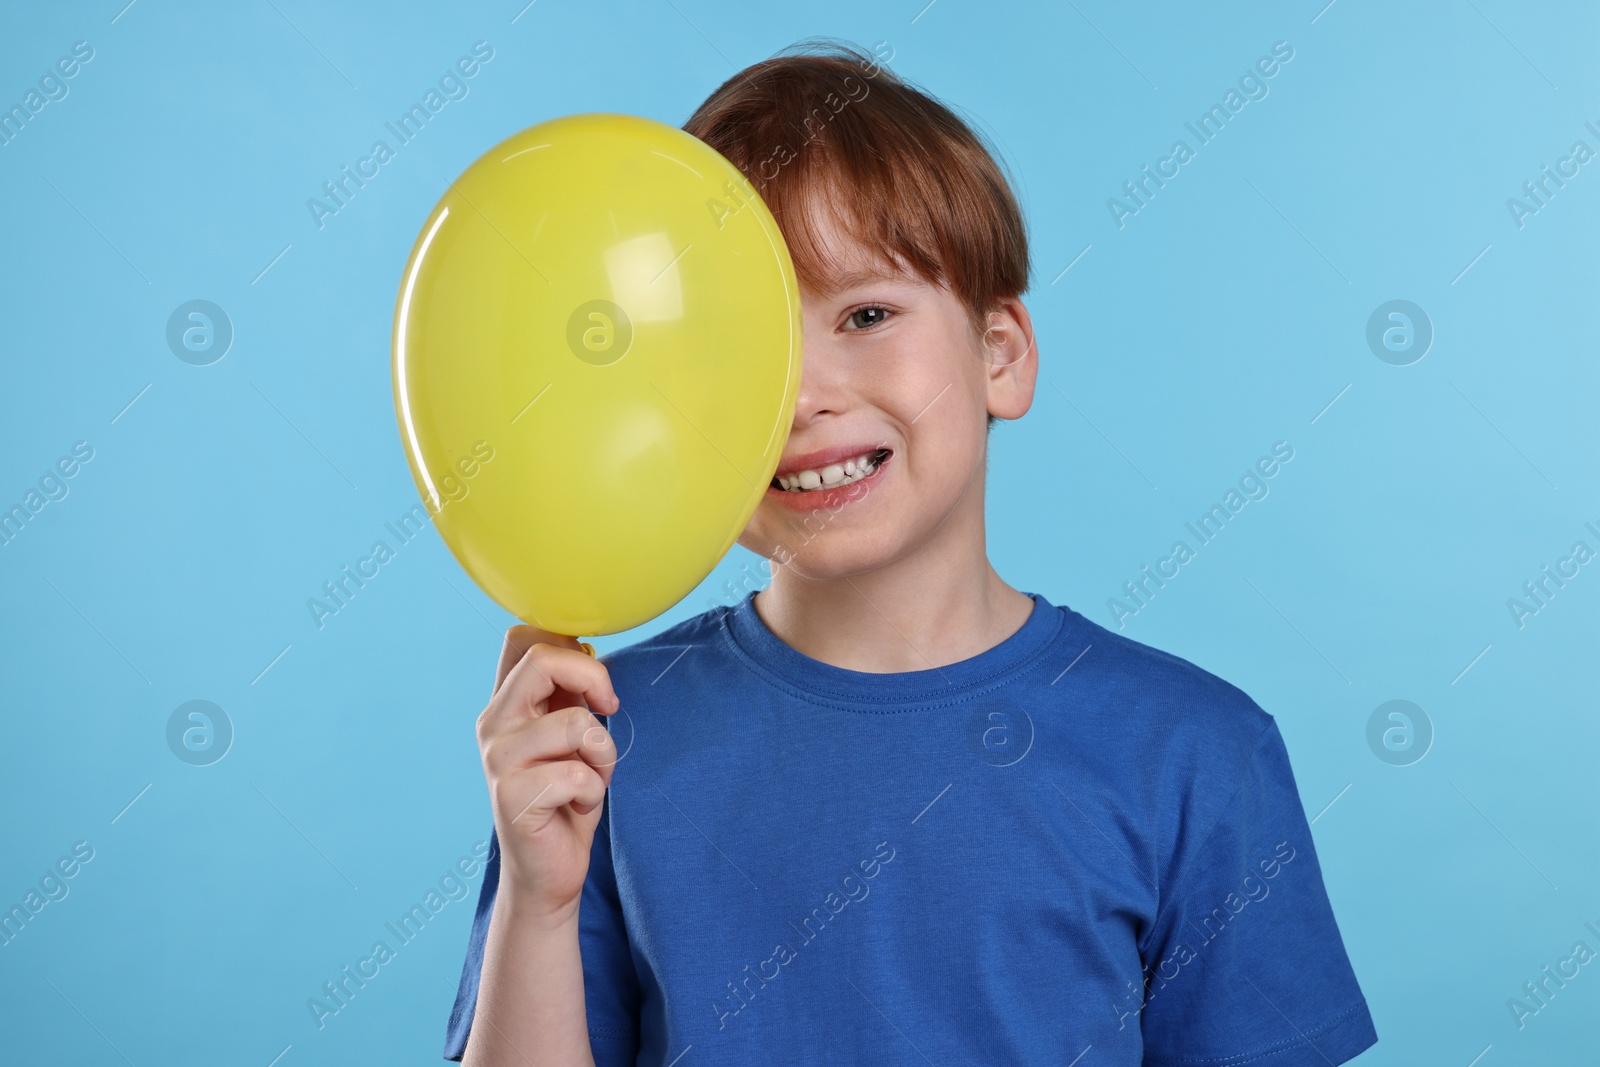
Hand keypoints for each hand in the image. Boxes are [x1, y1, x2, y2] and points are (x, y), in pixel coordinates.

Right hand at [475, 625, 620, 921]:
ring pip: (574, 723)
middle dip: (593, 678)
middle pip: (543, 661)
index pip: (522, 638)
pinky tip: (577, 807)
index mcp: (506, 703)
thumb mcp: (569, 737)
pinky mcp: (514, 797)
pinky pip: (579, 774)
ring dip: (602, 752)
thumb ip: (568, 695)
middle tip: (609, 707)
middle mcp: (494, 724)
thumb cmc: (565, 798)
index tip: (593, 680)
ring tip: (590, 777)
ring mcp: (499, 760)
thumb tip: (586, 649)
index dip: (568, 645)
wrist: (546, 871)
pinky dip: (594, 791)